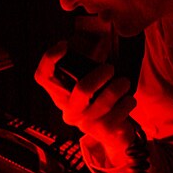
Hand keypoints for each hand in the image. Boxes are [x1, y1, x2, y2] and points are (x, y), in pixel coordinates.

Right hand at [34, 42, 136, 162]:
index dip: (49, 59)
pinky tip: (129, 100)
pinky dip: (127, 103)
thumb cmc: (100, 100)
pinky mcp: (103, 132)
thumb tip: (97, 38)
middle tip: (110, 68)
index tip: (64, 44)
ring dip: (118, 88)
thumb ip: (86, 66)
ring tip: (124, 83)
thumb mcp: (90, 82)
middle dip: (100, 76)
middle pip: (81, 90)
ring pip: (103, 102)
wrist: (114, 134)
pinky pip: (118, 114)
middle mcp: (69, 110)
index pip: (43, 77)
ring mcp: (85, 123)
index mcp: (61, 95)